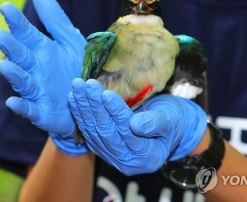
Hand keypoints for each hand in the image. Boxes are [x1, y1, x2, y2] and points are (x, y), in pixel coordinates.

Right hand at [0, 0, 87, 155]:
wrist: (91, 102)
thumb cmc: (78, 70)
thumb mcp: (71, 43)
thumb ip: (56, 21)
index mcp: (42, 51)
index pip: (26, 34)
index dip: (17, 22)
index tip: (6, 7)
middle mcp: (36, 69)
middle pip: (20, 56)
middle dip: (10, 47)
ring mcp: (38, 91)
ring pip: (23, 82)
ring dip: (13, 74)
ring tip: (4, 65)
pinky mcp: (43, 112)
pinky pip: (31, 110)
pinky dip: (22, 106)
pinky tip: (13, 102)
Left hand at [69, 78, 207, 174]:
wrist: (168, 127)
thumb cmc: (173, 121)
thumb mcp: (170, 120)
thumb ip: (155, 123)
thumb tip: (136, 125)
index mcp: (147, 158)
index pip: (127, 134)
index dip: (116, 114)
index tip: (106, 94)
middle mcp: (128, 162)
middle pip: (107, 133)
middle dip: (94, 107)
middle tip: (86, 85)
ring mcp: (114, 157)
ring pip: (94, 131)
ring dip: (83, 108)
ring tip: (77, 87)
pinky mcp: (104, 149)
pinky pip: (89, 131)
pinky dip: (81, 114)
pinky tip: (74, 98)